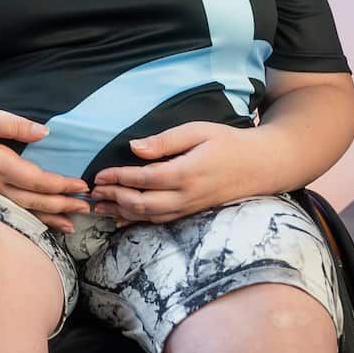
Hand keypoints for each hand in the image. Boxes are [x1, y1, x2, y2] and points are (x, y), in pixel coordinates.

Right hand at [0, 106, 89, 232]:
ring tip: (74, 225)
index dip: (60, 185)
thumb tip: (45, 133)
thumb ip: (14, 124)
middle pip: (34, 201)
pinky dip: (32, 219)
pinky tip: (45, 224)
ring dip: (51, 218)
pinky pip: (12, 212)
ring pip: (24, 212)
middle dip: (63, 205)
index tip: (81, 186)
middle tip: (89, 207)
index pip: (35, 180)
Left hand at [89, 122, 261, 224]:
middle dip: (114, 197)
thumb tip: (134, 147)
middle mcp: (186, 196)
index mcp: (186, 173)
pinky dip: (137, 220)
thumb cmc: (228, 143)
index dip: (118, 177)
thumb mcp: (198, 131)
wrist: (260, 166)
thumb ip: (165, 141)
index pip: (143, 179)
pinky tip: (121, 218)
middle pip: (141, 204)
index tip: (99, 174)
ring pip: (148, 216)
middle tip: (93, 191)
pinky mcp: (190, 212)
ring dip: (121, 212)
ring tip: (99, 206)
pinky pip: (160, 221)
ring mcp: (189, 207)